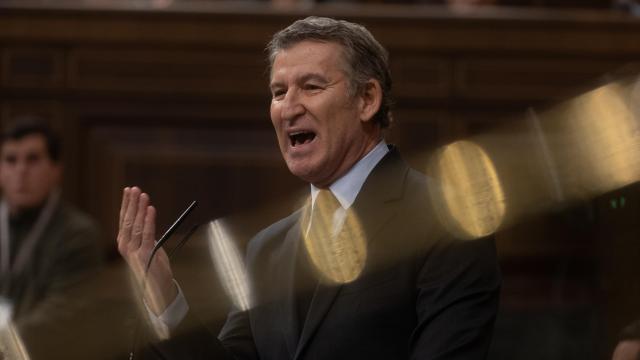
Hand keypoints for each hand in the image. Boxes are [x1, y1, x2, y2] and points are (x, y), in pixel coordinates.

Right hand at [117, 187, 177, 314]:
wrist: (158, 286)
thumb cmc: (154, 265)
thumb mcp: (148, 246)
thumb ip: (145, 233)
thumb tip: (146, 214)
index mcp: (124, 242)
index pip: (124, 219)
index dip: (127, 203)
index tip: (129, 190)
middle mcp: (125, 246)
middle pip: (128, 219)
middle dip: (132, 203)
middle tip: (135, 188)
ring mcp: (133, 251)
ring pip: (136, 225)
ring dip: (140, 208)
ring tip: (143, 195)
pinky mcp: (145, 255)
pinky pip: (147, 234)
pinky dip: (149, 220)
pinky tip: (150, 209)